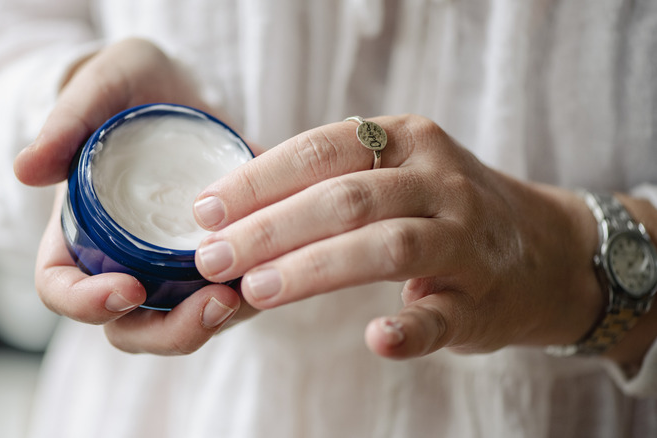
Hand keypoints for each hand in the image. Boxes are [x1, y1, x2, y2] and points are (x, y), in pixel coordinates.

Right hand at [15, 39, 254, 354]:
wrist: (181, 86)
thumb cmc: (129, 86)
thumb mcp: (99, 87)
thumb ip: (66, 122)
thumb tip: (26, 170)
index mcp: (76, 232)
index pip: (62, 289)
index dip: (86, 303)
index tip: (128, 289)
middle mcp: (119, 260)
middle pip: (129, 325)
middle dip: (169, 331)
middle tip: (212, 303)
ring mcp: (167, 266)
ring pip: (181, 323)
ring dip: (213, 322)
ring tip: (244, 293)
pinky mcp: (212, 257)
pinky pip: (226, 295)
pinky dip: (246, 295)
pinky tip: (271, 273)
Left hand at [192, 115, 604, 358]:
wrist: (541, 249)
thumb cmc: (441, 207)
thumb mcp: (395, 171)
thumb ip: (330, 181)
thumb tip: (233, 206)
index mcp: (408, 141)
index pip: (323, 151)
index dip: (260, 180)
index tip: (206, 209)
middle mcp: (441, 181)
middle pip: (346, 199)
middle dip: (270, 228)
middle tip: (214, 256)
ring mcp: (467, 240)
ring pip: (386, 247)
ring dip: (315, 268)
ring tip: (256, 290)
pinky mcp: (483, 300)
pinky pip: (444, 315)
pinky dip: (409, 328)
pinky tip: (375, 338)